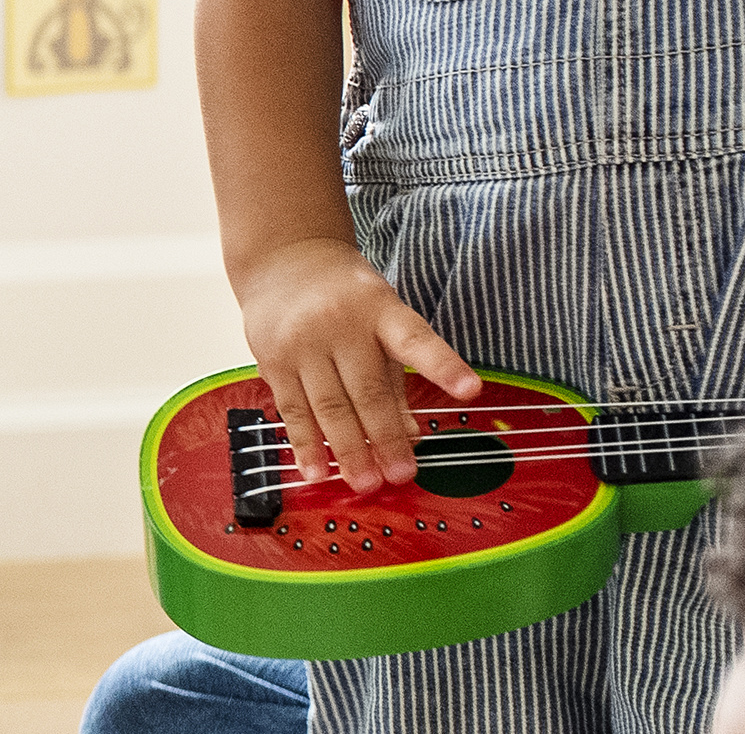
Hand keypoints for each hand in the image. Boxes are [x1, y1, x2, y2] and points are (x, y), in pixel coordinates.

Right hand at [232, 236, 480, 494]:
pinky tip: (317, 471)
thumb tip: (411, 435)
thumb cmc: (345, 297)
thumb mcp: (382, 319)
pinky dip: (305, 444)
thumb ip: (397, 377)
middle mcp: (341, 325)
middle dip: (384, 438)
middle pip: (367, 390)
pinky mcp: (273, 359)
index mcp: (381, 311)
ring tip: (364, 483)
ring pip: (327, 405)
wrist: (284, 260)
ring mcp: (303, 342)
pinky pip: (292, 408)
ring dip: (347, 450)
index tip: (471, 390)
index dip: (444, 366)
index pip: (415, 340)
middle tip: (401, 474)